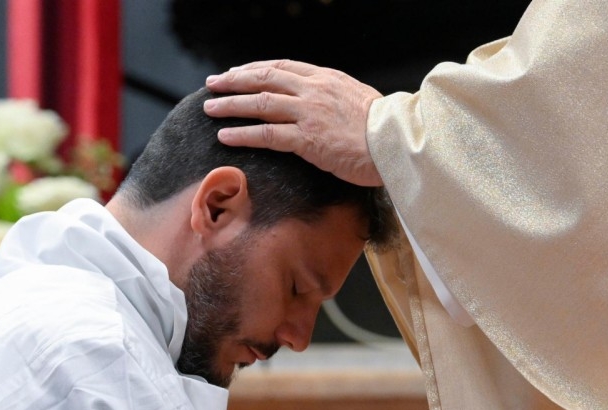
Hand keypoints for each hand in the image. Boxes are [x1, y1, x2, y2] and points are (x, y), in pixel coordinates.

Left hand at [204, 59, 383, 186]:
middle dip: (234, 81)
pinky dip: (242, 134)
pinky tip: (225, 136)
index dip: (255, 69)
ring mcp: (309, 113)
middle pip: (264, 79)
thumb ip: (335, 98)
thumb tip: (324, 105)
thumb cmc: (384, 129)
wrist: (397, 143)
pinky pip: (266, 134)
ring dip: (231, 105)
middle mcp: (314, 90)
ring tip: (209, 109)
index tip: (237, 73)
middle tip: (212, 85)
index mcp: (326, 79)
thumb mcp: (359, 101)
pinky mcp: (307, 139)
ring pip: (259, 103)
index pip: (281, 67)